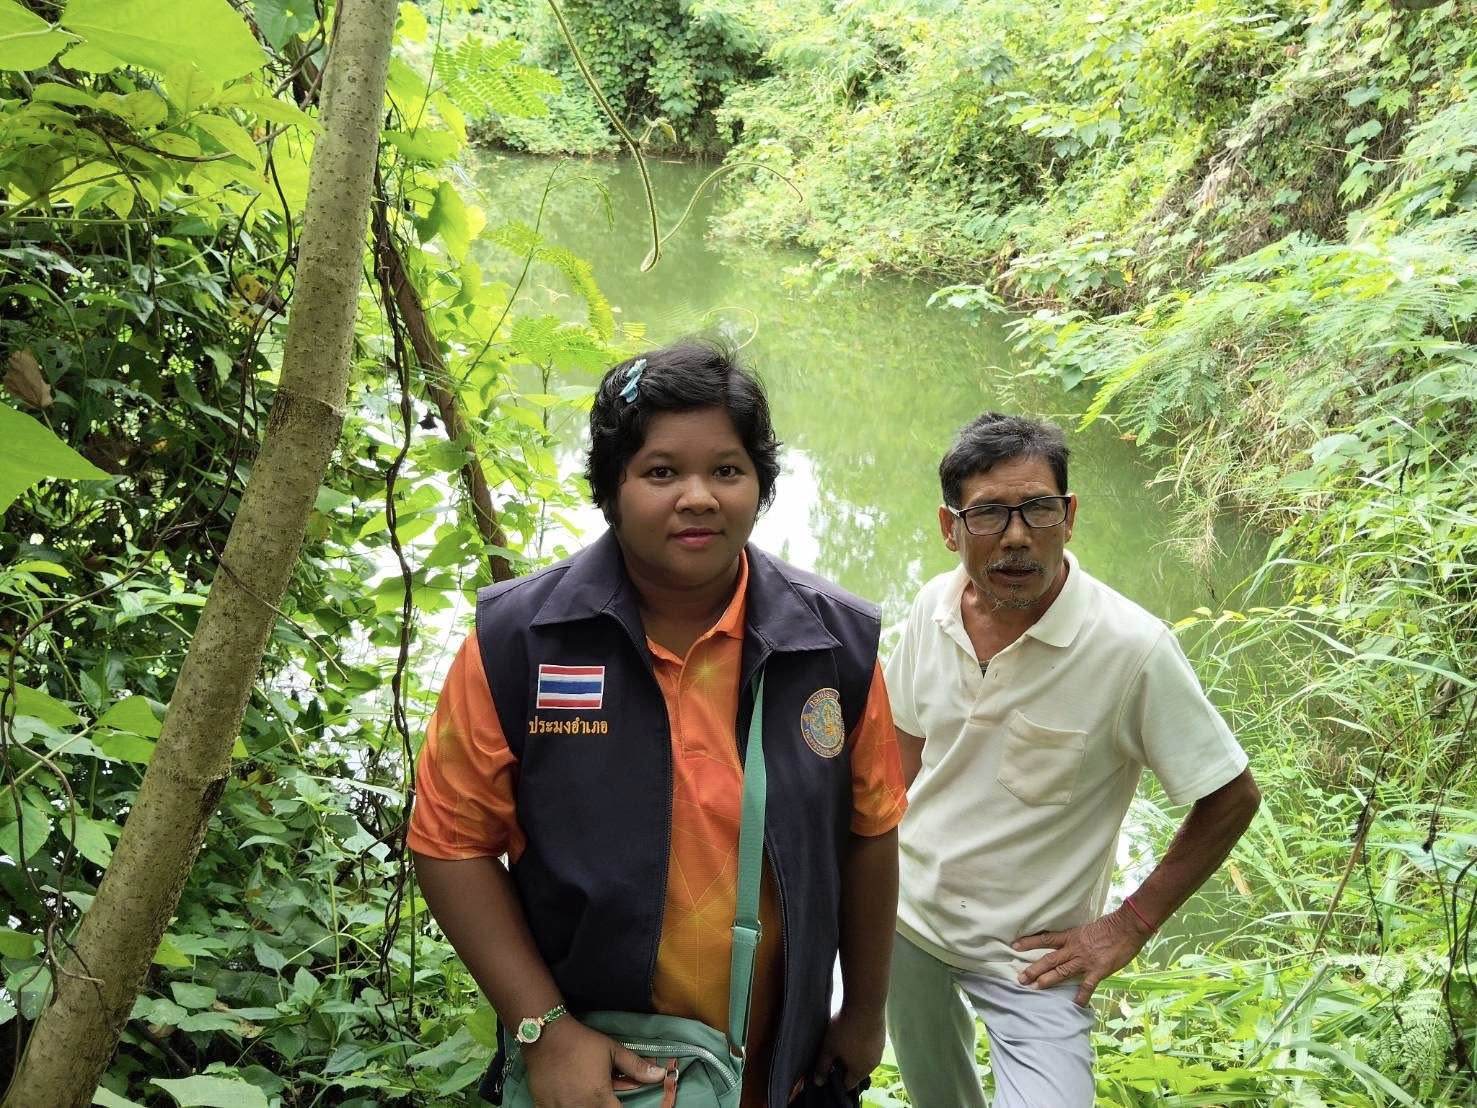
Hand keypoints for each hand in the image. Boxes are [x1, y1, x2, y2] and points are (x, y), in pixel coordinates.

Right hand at [524, 1017, 666, 1106]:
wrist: (546, 1036)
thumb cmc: (582, 1043)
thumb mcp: (612, 1051)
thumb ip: (636, 1067)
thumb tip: (661, 1075)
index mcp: (600, 1098)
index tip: (618, 1101)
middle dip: (605, 1107)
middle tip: (602, 1095)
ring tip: (587, 1095)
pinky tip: (570, 1099)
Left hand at [811, 1003, 884, 1088]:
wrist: (867, 1004)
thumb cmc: (845, 1029)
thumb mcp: (828, 1048)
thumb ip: (823, 1066)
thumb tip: (819, 1082)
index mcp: (860, 1071)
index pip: (848, 1085)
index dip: (836, 1080)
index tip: (828, 1069)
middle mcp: (873, 1065)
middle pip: (857, 1072)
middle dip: (845, 1066)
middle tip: (834, 1053)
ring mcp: (880, 1050)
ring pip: (864, 1059)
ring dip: (855, 1054)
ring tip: (844, 1041)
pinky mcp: (882, 1037)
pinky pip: (870, 1047)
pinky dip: (862, 1044)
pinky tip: (854, 1032)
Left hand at [1012, 907, 1151, 1006]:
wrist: (1127, 927)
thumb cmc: (1109, 926)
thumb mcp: (1087, 929)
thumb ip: (1077, 938)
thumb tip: (1069, 944)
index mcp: (1071, 936)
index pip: (1045, 939)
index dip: (1029, 942)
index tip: (1015, 946)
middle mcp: (1074, 949)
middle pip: (1049, 959)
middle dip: (1034, 969)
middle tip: (1020, 978)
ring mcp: (1085, 960)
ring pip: (1062, 971)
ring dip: (1048, 980)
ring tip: (1035, 988)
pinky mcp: (1098, 970)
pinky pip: (1088, 985)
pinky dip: (1082, 995)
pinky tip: (1076, 1004)